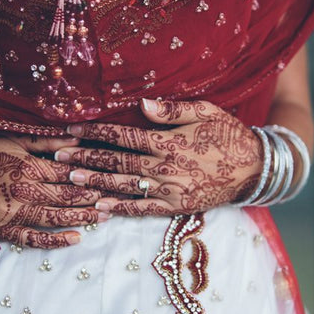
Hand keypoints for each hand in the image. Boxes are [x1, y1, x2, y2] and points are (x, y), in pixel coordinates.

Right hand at [0, 135, 110, 248]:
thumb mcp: (14, 140)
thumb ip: (46, 140)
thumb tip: (78, 138)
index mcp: (27, 167)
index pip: (66, 173)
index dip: (89, 177)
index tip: (108, 179)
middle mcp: (23, 191)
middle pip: (65, 196)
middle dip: (92, 198)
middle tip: (113, 200)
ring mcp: (15, 213)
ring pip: (56, 217)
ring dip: (82, 217)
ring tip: (104, 217)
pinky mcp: (7, 230)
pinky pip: (34, 239)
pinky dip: (56, 241)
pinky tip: (77, 238)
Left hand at [54, 99, 262, 215]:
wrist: (254, 169)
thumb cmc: (228, 134)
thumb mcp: (206, 112)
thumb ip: (172, 110)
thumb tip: (141, 105)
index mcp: (169, 141)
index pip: (123, 135)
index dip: (95, 132)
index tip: (71, 129)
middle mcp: (165, 166)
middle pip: (117, 162)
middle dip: (85, 158)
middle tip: (59, 156)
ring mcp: (170, 189)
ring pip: (125, 186)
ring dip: (95, 183)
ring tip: (69, 179)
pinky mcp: (176, 207)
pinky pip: (143, 209)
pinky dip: (121, 209)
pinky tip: (100, 208)